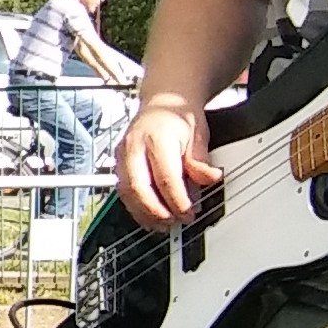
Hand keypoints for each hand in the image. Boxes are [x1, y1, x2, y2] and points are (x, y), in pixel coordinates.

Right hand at [112, 100, 217, 229]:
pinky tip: (148, 216)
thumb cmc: (180, 117)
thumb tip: (210, 178)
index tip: (189, 213)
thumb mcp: (199, 134)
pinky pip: (122, 189)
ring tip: (162, 225)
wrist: (162, 102)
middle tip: (173, 223)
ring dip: (143, 212)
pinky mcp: (118, 163)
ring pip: (126, 191)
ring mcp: (122, 154)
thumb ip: (201, 159)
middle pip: (139, 187)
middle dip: (156, 210)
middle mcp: (134, 146)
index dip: (178, 200)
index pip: (165, 177)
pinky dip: (135, 206)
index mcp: (156, 137)